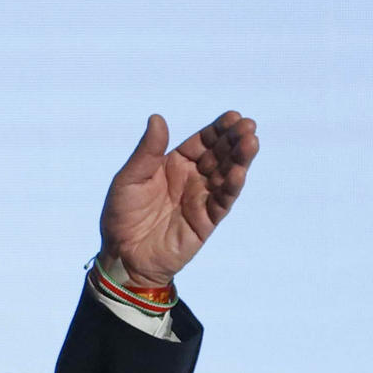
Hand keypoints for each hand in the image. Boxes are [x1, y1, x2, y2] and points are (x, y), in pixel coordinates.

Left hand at [98, 111, 258, 285]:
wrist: (122, 255)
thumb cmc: (122, 216)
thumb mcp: (129, 179)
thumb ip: (147, 152)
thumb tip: (157, 118)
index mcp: (175, 164)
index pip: (202, 142)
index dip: (218, 130)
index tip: (233, 116)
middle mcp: (192, 179)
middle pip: (219, 155)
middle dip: (235, 140)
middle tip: (248, 126)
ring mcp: (201, 199)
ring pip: (226, 175)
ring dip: (240, 159)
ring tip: (251, 142)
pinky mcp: (206, 221)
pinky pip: (222, 202)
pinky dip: (232, 187)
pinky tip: (239, 173)